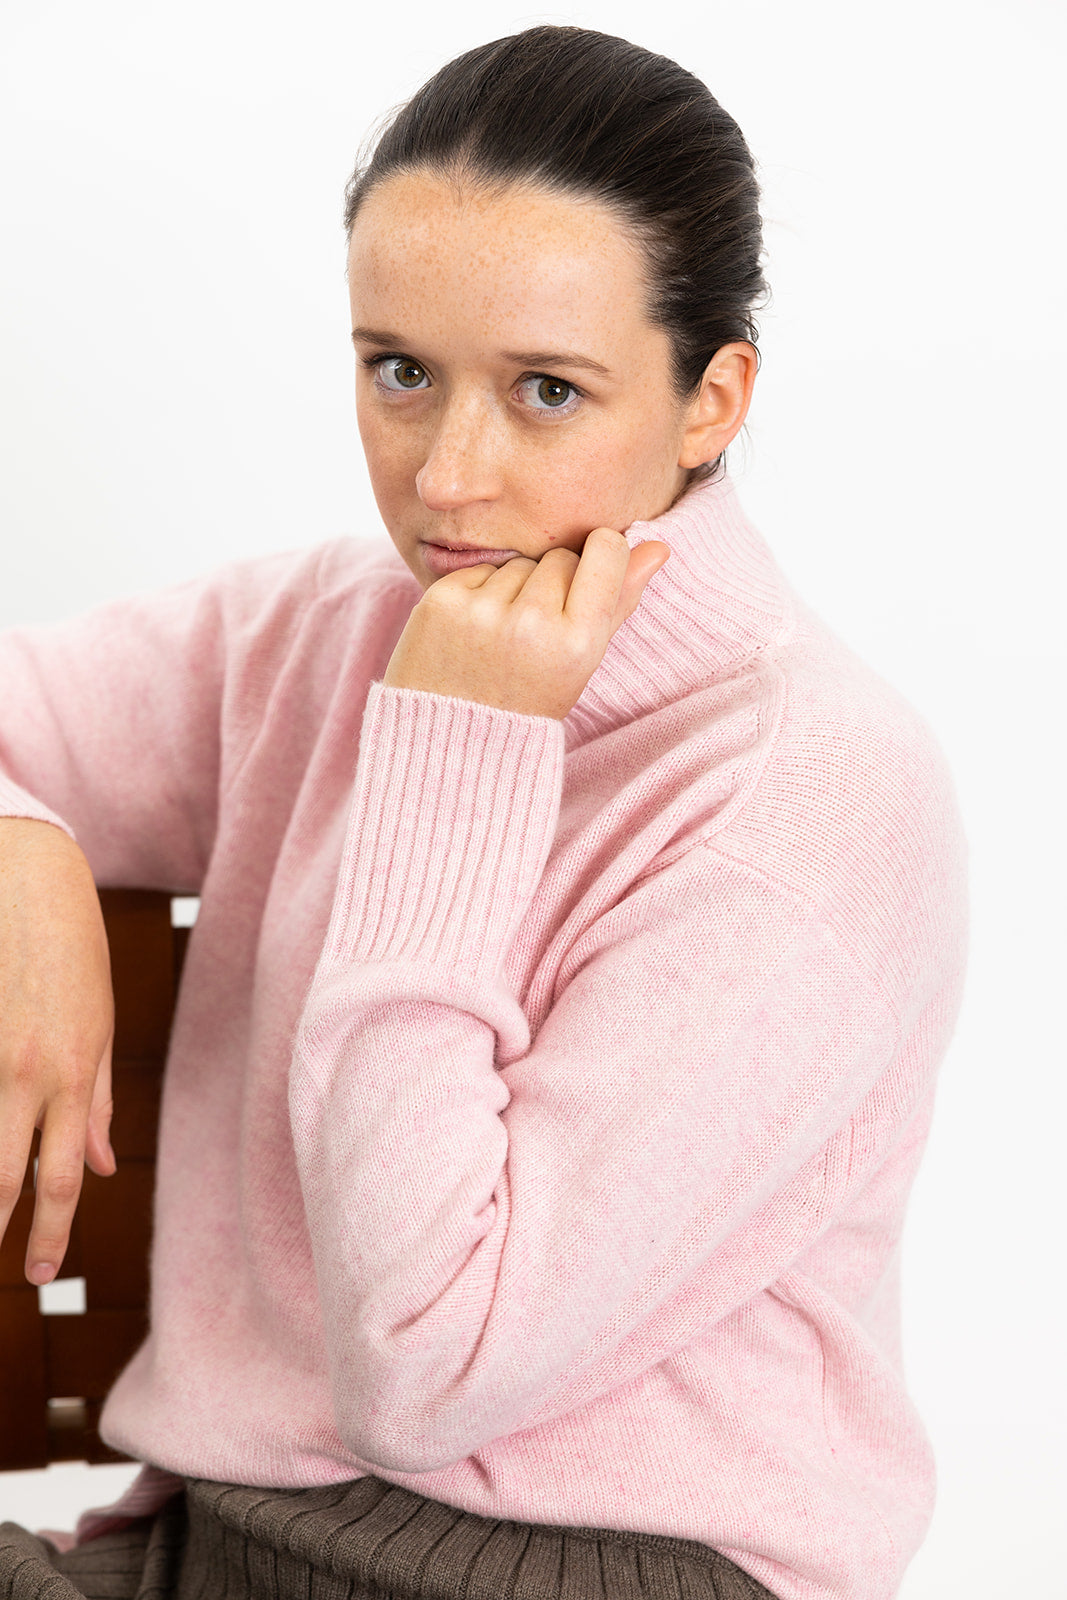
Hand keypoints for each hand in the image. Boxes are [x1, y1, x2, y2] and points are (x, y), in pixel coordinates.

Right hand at [0, 819, 115, 1284]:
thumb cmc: (73, 950)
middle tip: (0, 1276)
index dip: (54, 1232)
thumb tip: (100, 1168)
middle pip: (1, 1176)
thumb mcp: (98, 1022)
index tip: (44, 1274)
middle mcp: (24, 1072)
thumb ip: (95, 1101)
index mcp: (71, 1072)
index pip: (63, 1174)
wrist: (26, 880)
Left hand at [382, 528, 671, 719]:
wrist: (452, 742)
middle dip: (553, 585)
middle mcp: (532, 623)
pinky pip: (478, 570)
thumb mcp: (581, 664)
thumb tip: (659, 547)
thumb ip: (620, 602)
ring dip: (514, 590)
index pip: (607, 549)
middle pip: (560, 558)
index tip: (593, 572)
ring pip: (519, 563)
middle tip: (535, 636)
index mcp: (577, 643)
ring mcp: (483, 611)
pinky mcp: (442, 601)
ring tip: (501, 639)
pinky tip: (471, 633)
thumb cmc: (527, 702)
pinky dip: (478, 593)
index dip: (602, 554)